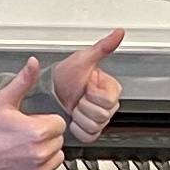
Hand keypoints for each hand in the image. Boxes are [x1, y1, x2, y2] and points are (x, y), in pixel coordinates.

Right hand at [0, 60, 66, 169]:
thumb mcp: (3, 101)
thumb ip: (23, 82)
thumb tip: (33, 63)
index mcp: (39, 131)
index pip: (59, 123)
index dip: (43, 122)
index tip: (28, 124)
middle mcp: (41, 153)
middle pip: (58, 140)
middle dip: (44, 137)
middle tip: (22, 136)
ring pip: (55, 157)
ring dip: (43, 153)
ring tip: (21, 149)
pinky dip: (36, 169)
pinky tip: (19, 162)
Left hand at [50, 26, 124, 142]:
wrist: (50, 91)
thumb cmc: (66, 75)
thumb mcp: (84, 58)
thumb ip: (103, 47)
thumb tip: (119, 33)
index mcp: (111, 89)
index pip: (107, 101)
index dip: (92, 95)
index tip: (86, 86)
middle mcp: (108, 105)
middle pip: (101, 115)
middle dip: (84, 106)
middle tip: (78, 97)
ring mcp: (99, 119)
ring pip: (94, 126)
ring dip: (80, 116)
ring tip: (75, 106)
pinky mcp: (90, 130)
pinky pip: (88, 136)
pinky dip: (78, 129)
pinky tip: (73, 118)